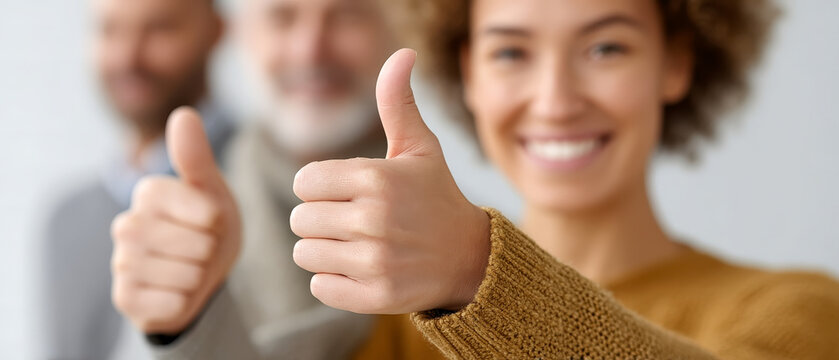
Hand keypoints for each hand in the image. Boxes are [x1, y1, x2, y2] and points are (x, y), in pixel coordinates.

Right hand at [111, 108, 240, 333]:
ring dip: (199, 276)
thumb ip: (196, 157)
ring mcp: (121, 263)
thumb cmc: (207, 227)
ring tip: (190, 268)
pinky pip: (172, 304)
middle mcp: (126, 225)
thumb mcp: (211, 191)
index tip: (209, 221)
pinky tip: (176, 291)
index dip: (217, 221)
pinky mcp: (124, 299)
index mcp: (148, 192)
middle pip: (195, 245)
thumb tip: (183, 114)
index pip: (203, 210)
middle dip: (210, 250)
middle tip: (200, 248)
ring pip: (185, 275)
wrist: (199, 276)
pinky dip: (185, 301)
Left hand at [291, 49, 490, 313]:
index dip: (321, 187)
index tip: (347, 192)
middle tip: (354, 221)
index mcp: (376, 178)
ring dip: (323, 250)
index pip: (304, 182)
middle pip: (301, 219)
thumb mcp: (420, 148)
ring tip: (356, 244)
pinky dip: (334, 281)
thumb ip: (397, 103)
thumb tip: (402, 53)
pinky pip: (320, 287)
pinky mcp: (375, 296)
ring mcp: (375, 261)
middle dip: (321, 218)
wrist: (469, 257)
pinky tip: (361, 269)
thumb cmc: (435, 197)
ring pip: (305, 253)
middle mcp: (373, 219)